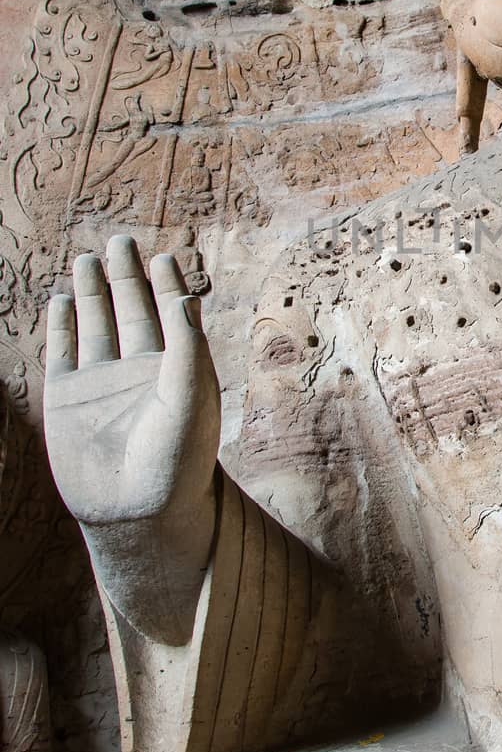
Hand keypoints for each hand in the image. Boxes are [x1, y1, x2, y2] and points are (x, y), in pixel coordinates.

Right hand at [44, 237, 219, 641]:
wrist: (138, 511)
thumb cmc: (178, 458)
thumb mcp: (191, 395)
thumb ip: (186, 344)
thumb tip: (184, 295)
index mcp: (176, 366)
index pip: (170, 313)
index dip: (167, 283)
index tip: (165, 255)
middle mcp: (139, 370)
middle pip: (131, 310)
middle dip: (126, 276)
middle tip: (121, 240)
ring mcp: (101, 383)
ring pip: (95, 324)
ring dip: (92, 292)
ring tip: (88, 257)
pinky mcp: (66, 399)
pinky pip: (63, 352)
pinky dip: (61, 326)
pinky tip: (60, 300)